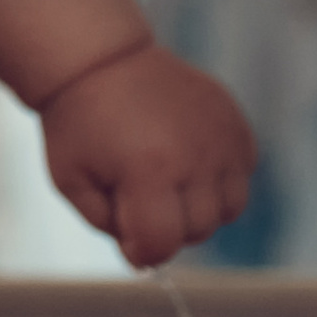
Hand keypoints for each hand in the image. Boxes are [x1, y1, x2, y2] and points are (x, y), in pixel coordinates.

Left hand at [39, 40, 253, 268]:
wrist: (101, 59)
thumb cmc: (80, 125)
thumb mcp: (73, 182)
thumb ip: (108, 227)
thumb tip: (145, 257)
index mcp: (149, 170)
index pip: (162, 244)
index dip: (140, 249)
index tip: (124, 229)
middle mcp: (195, 155)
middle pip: (197, 231)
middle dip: (166, 226)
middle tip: (137, 193)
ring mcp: (221, 137)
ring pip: (229, 209)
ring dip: (199, 208)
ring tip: (166, 179)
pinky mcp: (236, 123)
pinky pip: (243, 175)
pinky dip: (220, 179)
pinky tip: (187, 158)